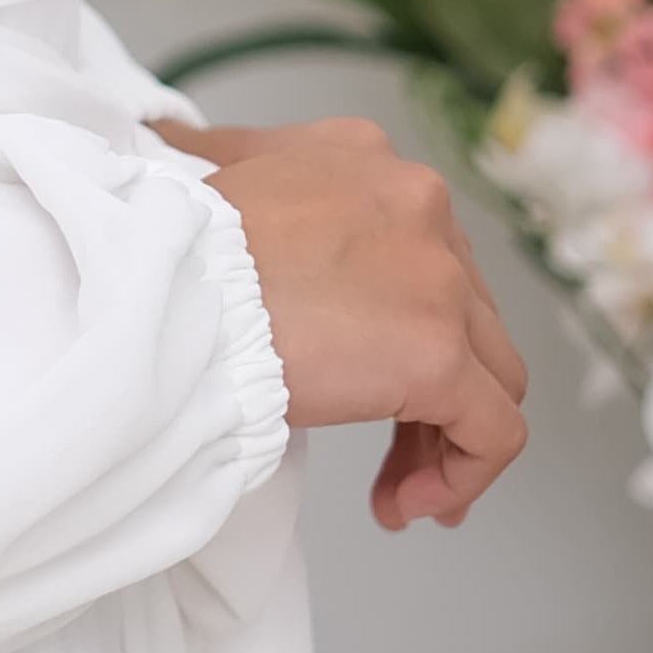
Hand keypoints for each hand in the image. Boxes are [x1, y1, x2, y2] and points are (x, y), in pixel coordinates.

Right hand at [152, 112, 529, 530]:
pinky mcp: (439, 353)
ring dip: (443, 436)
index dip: (397, 317)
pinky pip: (494, 433)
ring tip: (396, 486)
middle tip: (384, 441)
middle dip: (428, 384)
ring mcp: (438, 280)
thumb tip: (178, 147)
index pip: (416, 246)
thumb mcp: (207, 177)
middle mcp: (416, 205)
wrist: (158, 289)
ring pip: (490, 372)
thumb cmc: (166, 249)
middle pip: (461, 311)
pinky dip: (463, 476)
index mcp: (361, 157)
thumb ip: (226, 166)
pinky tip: (405, 505)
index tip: (360, 370)